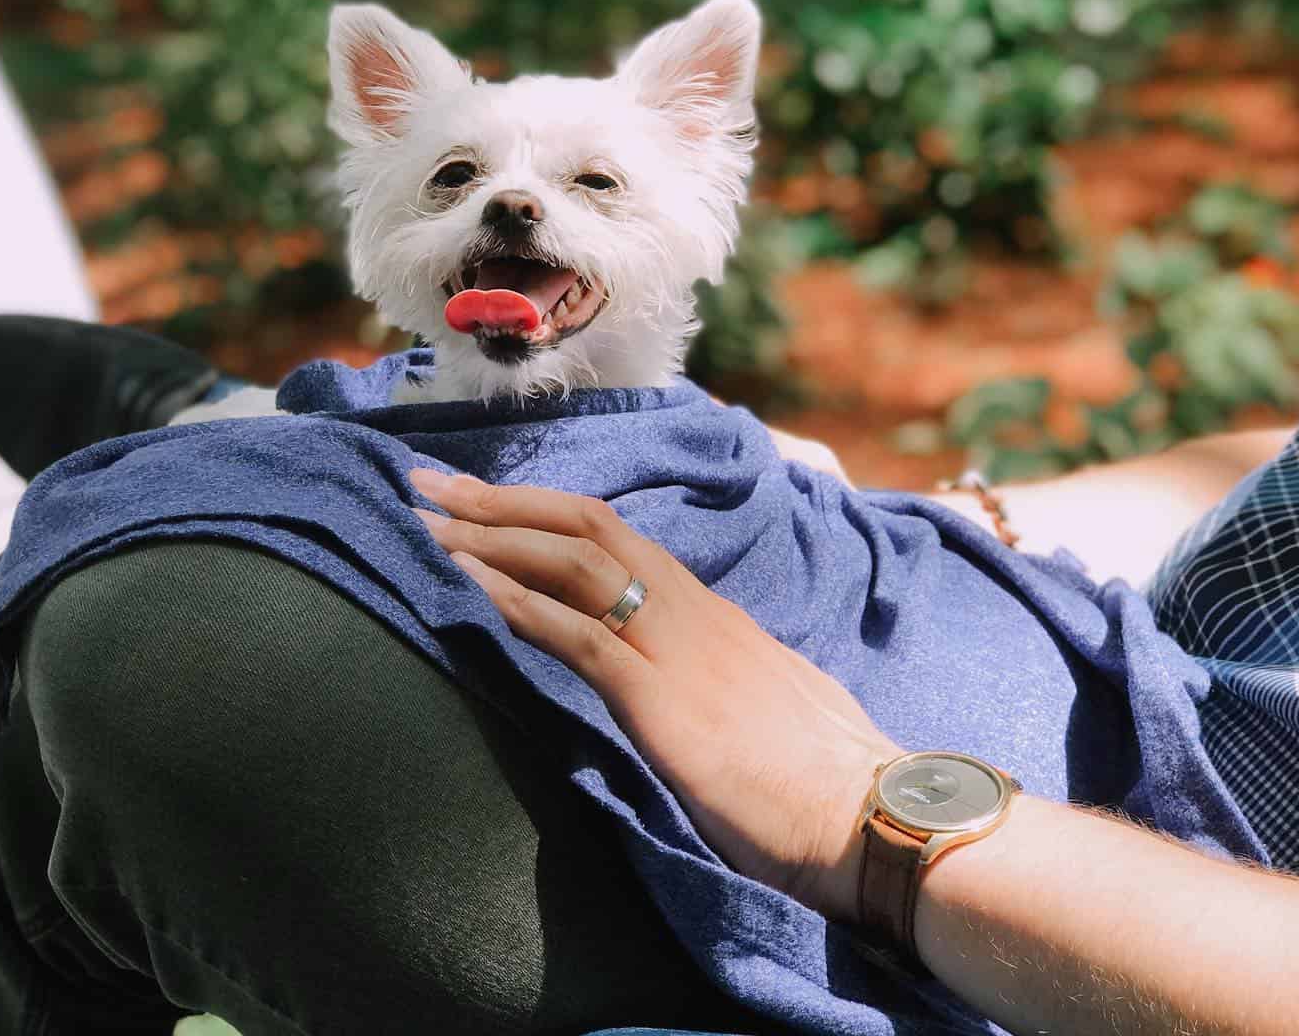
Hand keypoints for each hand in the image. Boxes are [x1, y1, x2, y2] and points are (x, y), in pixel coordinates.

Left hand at [408, 468, 902, 920]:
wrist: (872, 815)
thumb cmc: (826, 770)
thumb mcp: (766, 693)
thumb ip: (717, 668)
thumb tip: (686, 672)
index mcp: (707, 609)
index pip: (613, 536)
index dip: (541, 512)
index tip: (483, 498)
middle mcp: (688, 607)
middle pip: (582, 525)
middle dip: (499, 500)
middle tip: (427, 483)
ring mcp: (675, 645)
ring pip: (572, 563)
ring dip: (491, 537)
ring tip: (425, 523)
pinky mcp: (662, 698)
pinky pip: (577, 635)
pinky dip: (516, 602)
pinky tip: (468, 585)